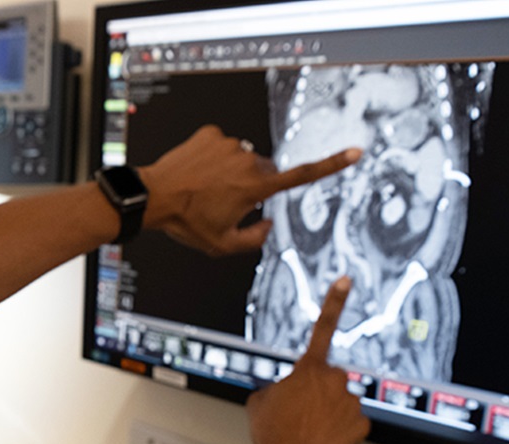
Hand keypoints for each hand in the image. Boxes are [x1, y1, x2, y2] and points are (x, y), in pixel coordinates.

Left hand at [138, 125, 360, 256]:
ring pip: (242, 157)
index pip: (302, 176)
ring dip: (231, 170)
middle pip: (264, 171)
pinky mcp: (210, 133)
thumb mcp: (222, 244)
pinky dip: (213, 156)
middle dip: (253, 184)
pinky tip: (196, 172)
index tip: (355, 151)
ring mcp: (229, 144)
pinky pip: (221, 144)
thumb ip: (254, 239)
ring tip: (205, 187)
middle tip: (225, 201)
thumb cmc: (186, 222)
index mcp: (256, 187)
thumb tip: (267, 225)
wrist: (153, 197)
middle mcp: (247, 160)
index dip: (332, 165)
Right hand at [246, 277, 369, 443]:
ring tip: (308, 431)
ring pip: (342, 402)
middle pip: (330, 378)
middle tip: (301, 412)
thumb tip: (280, 393)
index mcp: (309, 368)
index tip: (345, 281)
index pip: (323, 327)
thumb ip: (275, 388)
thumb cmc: (272, 432)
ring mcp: (350, 402)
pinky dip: (341, 432)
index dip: (335, 302)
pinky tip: (325, 440)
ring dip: (328, 413)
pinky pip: (352, 424)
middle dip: (320, 391)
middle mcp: (334, 380)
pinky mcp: (362, 424)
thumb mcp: (258, 401)